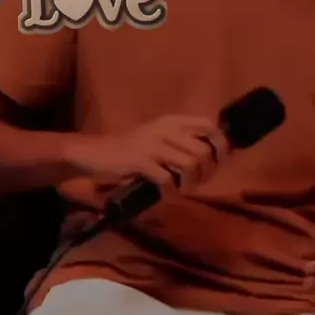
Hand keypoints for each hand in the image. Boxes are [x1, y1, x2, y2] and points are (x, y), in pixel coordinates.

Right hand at [63, 115, 228, 191]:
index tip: (217, 163)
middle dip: (207, 172)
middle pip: (204, 151)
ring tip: (181, 189)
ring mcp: (153, 144)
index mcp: (171, 121)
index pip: (209, 126)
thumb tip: (212, 155)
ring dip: (191, 183)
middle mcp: (165, 129)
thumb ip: (180, 140)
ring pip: (191, 164)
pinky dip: (171, 191)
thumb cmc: (128, 147)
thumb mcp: (156, 135)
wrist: (94, 152)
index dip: (220, 146)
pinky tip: (165, 193)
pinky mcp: (141, 161)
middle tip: (198, 182)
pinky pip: (168, 179)